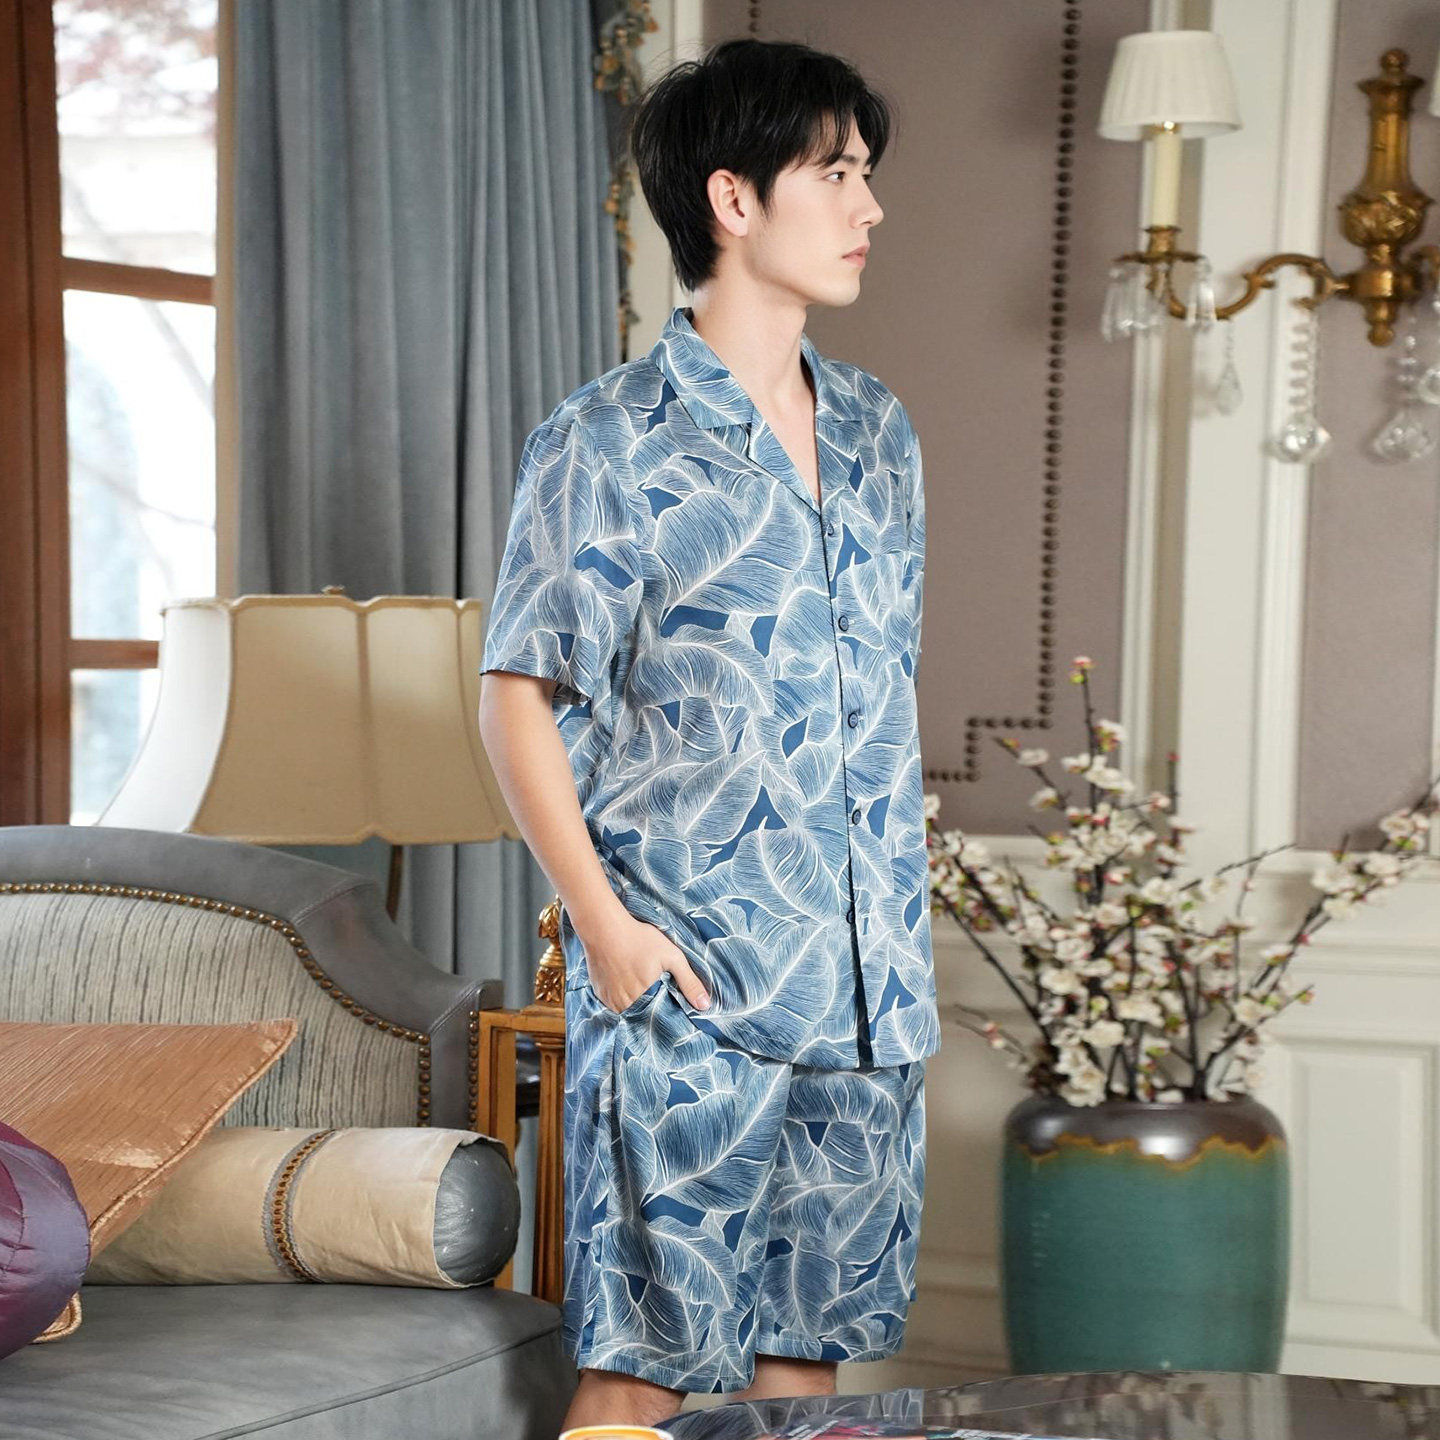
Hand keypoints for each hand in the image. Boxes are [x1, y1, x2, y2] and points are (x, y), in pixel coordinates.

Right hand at [580, 908, 710, 1014]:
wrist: (604, 927)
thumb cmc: (639, 939)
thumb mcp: (671, 957)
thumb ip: (689, 982)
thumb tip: (705, 1006)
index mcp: (643, 1000)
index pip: (659, 1015)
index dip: (665, 1007)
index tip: (668, 995)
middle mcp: (623, 1006)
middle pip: (643, 1013)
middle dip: (650, 1003)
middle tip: (650, 980)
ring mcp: (609, 1001)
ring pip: (628, 1008)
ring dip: (635, 999)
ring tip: (637, 977)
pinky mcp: (599, 994)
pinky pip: (614, 1001)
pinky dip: (621, 994)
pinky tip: (624, 977)